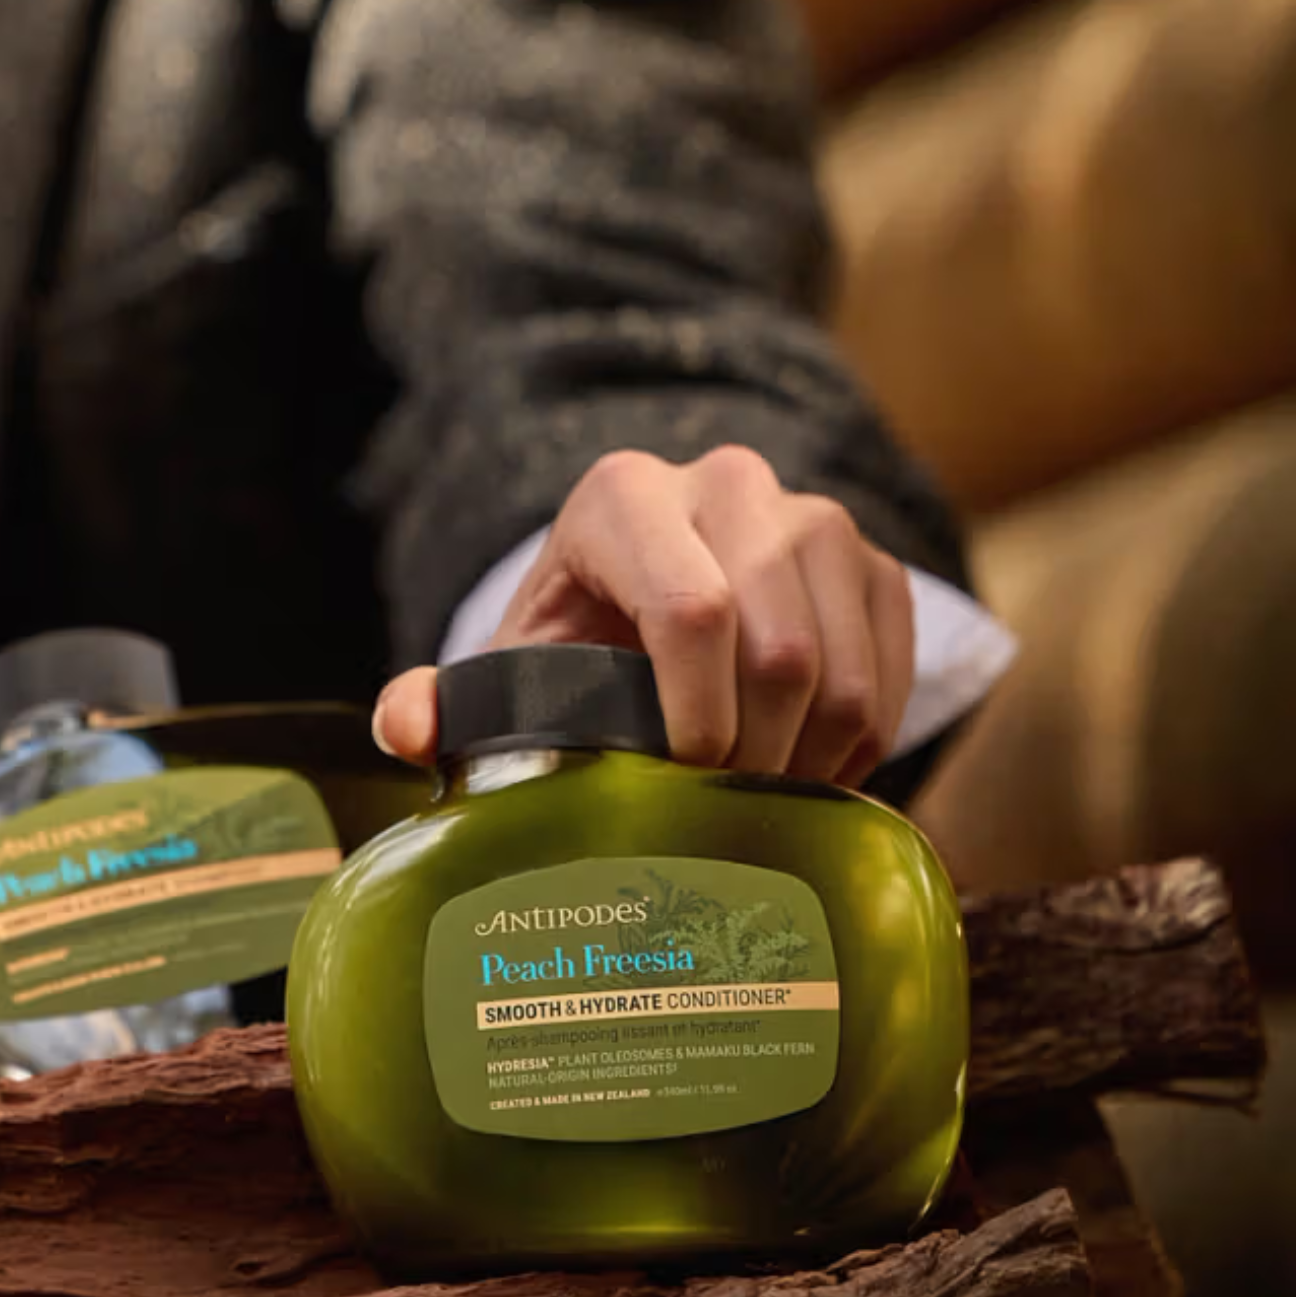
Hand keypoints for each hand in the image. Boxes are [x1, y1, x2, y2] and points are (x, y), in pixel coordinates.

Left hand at [373, 446, 915, 786]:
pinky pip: (890, 672)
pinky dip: (856, 745)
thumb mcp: (505, 670)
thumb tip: (406, 727)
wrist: (643, 600)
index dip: (697, 716)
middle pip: (780, 645)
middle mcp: (728, 482)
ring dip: (808, 759)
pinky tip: (804, 774)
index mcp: (622, 495)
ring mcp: (813, 516)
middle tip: (718, 814)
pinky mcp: (872, 562)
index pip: (692, 610)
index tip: (682, 781)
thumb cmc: (569, 646)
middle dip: (753, 753)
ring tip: (757, 803)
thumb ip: (440, 704)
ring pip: (843, 666)